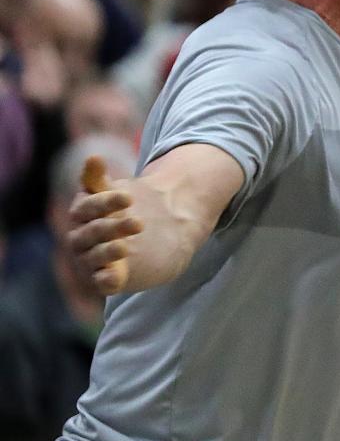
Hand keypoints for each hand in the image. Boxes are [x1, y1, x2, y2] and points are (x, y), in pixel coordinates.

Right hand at [68, 156, 142, 294]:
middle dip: (112, 227)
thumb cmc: (126, 209)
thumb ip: (98, 179)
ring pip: (94, 258)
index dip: (106, 202)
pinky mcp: (108, 279)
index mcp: (81, 214)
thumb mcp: (114, 192)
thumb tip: (93, 156)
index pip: (87, 207)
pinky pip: (101, 283)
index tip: (129, 197)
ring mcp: (93, 260)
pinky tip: (116, 277)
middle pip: (91, 233)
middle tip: (139, 222)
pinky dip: (106, 280)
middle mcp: (81, 239)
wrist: (157, 233)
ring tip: (125, 246)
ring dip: (108, 252)